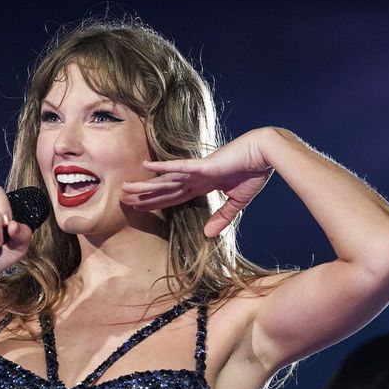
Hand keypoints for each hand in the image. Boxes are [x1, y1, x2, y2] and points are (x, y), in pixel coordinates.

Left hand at [120, 129, 274, 236]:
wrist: (265, 155)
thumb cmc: (253, 173)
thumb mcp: (236, 203)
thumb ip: (222, 218)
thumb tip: (209, 234)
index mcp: (203, 185)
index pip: (173, 197)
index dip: (156, 203)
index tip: (139, 206)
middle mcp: (196, 178)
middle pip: (164, 190)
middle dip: (144, 196)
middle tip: (122, 199)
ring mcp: (198, 171)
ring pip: (166, 181)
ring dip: (145, 185)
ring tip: (125, 188)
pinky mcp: (204, 166)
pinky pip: (180, 167)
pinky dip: (164, 168)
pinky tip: (146, 167)